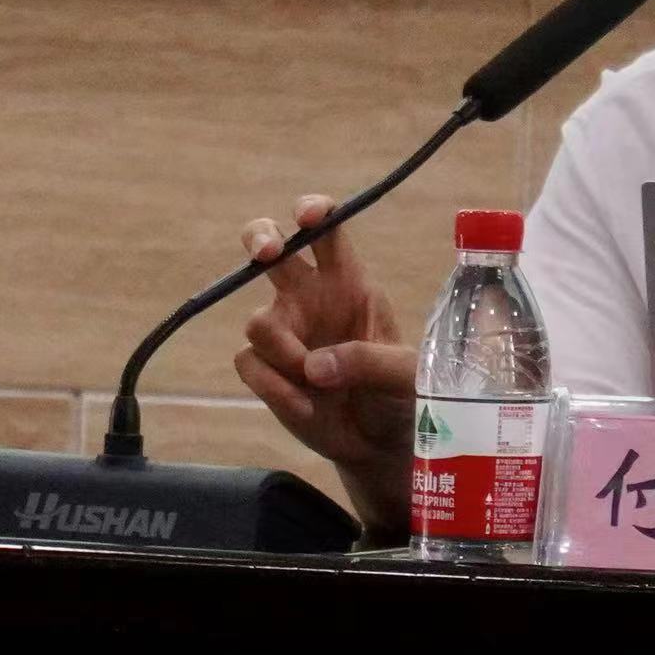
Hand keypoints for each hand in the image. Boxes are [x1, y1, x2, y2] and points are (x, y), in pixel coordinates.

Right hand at [232, 195, 415, 532]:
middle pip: (271, 246)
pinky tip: (307, 407)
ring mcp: (285, 331)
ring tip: (318, 385)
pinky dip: (274, 388)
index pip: (328, 232)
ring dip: (284, 353)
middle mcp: (311, 298)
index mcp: (350, 282)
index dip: (314, 211)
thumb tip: (315, 364)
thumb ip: (369, 361)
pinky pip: (249, 363)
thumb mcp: (405, 375)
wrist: (379, 442)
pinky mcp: (265, 368)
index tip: (308, 216)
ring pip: (257, 321)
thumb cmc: (401, 394)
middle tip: (267, 252)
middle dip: (261, 238)